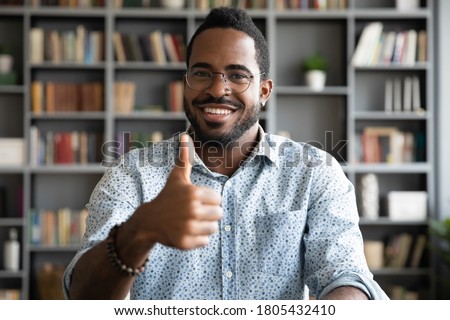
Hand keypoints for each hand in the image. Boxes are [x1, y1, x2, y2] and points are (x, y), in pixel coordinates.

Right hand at [135, 133, 222, 249]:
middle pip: (218, 214)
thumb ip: (185, 158)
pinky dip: (198, 238)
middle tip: (193, 213)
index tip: (195, 201)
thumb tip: (184, 135)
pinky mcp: (186, 242)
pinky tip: (185, 231)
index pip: (218, 199)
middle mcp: (192, 210)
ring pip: (213, 229)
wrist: (149, 221)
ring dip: (204, 226)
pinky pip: (205, 242)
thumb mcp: (177, 177)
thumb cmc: (167, 196)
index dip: (208, 200)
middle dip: (208, 214)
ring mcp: (189, 228)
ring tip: (190, 222)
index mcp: (194, 193)